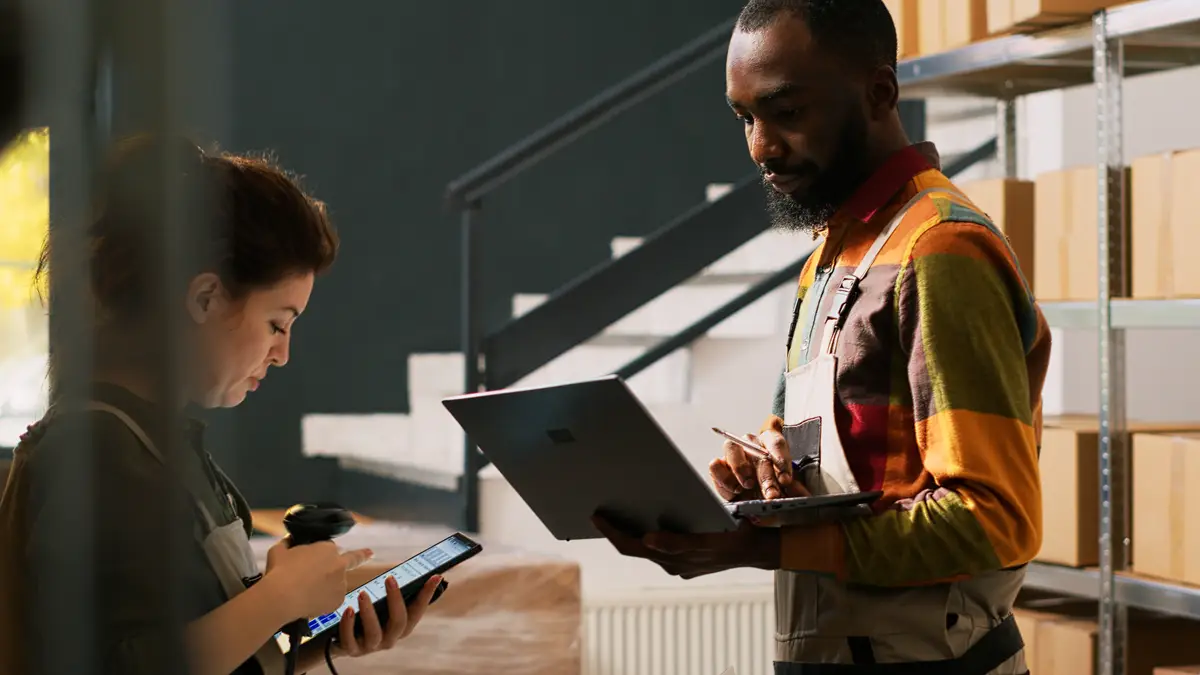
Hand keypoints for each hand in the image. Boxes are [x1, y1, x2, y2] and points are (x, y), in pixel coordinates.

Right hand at [264, 539, 373, 620]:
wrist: (281, 597)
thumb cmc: (278, 572)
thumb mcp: (279, 550)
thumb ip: (288, 543)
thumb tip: (289, 539)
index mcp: (327, 549)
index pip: (330, 547)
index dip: (322, 553)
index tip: (330, 555)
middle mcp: (339, 564)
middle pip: (348, 560)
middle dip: (362, 555)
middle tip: (370, 553)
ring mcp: (340, 583)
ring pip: (336, 582)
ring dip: (327, 585)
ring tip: (306, 591)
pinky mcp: (338, 600)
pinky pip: (332, 599)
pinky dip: (324, 600)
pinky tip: (310, 600)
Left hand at [332, 575, 441, 658]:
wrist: (342, 640)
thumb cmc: (368, 617)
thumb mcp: (382, 606)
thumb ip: (394, 594)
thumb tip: (408, 572)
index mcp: (402, 627)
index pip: (418, 610)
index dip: (427, 594)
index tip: (434, 576)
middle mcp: (390, 639)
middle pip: (399, 622)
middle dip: (396, 600)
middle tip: (389, 578)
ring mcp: (371, 646)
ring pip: (374, 633)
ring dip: (369, 612)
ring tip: (362, 594)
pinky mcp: (352, 650)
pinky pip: (350, 640)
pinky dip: (348, 625)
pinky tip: (347, 610)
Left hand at [591, 513, 780, 578]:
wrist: (757, 549)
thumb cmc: (734, 539)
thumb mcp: (708, 540)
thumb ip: (677, 543)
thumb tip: (648, 539)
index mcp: (673, 560)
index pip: (631, 547)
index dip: (611, 532)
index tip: (596, 516)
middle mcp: (671, 563)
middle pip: (633, 547)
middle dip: (614, 530)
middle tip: (597, 511)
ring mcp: (677, 562)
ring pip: (644, 546)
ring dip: (628, 530)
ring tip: (613, 509)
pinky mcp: (684, 558)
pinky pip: (657, 545)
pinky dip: (646, 532)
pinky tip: (640, 517)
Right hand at [709, 430, 806, 500]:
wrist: (756, 498)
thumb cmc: (773, 488)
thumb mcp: (788, 489)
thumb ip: (795, 489)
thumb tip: (799, 493)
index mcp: (770, 442)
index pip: (776, 443)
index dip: (781, 459)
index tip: (785, 479)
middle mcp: (751, 444)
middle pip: (756, 451)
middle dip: (765, 476)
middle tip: (771, 494)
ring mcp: (733, 453)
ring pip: (731, 448)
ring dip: (740, 469)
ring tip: (747, 486)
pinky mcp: (719, 466)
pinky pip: (715, 465)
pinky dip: (724, 479)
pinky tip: (735, 491)